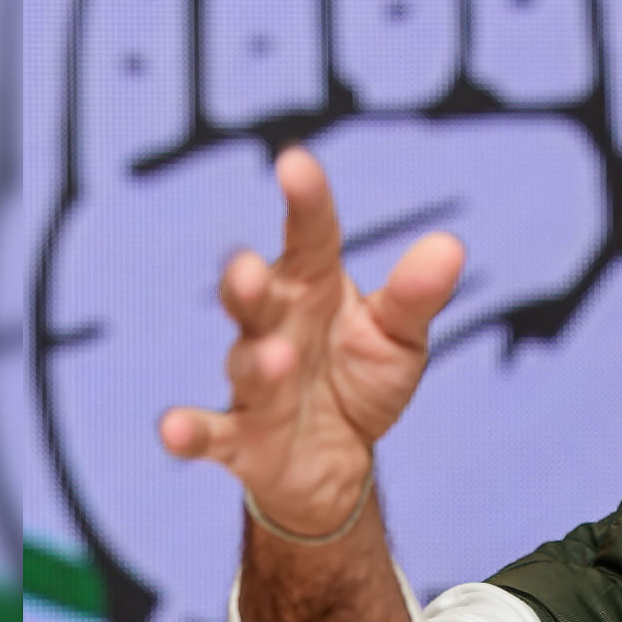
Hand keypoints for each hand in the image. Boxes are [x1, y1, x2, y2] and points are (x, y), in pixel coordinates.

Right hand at [159, 146, 463, 534]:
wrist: (337, 459)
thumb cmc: (362, 379)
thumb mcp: (400, 337)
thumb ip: (417, 296)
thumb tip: (450, 246)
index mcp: (314, 288)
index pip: (310, 237)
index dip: (304, 202)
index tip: (293, 162)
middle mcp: (275, 326)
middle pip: (254, 295)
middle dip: (246, 283)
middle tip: (248, 268)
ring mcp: (254, 380)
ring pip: (245, 362)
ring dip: (257, 361)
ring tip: (276, 357)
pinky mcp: (238, 438)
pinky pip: (207, 433)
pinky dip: (188, 432)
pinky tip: (171, 430)